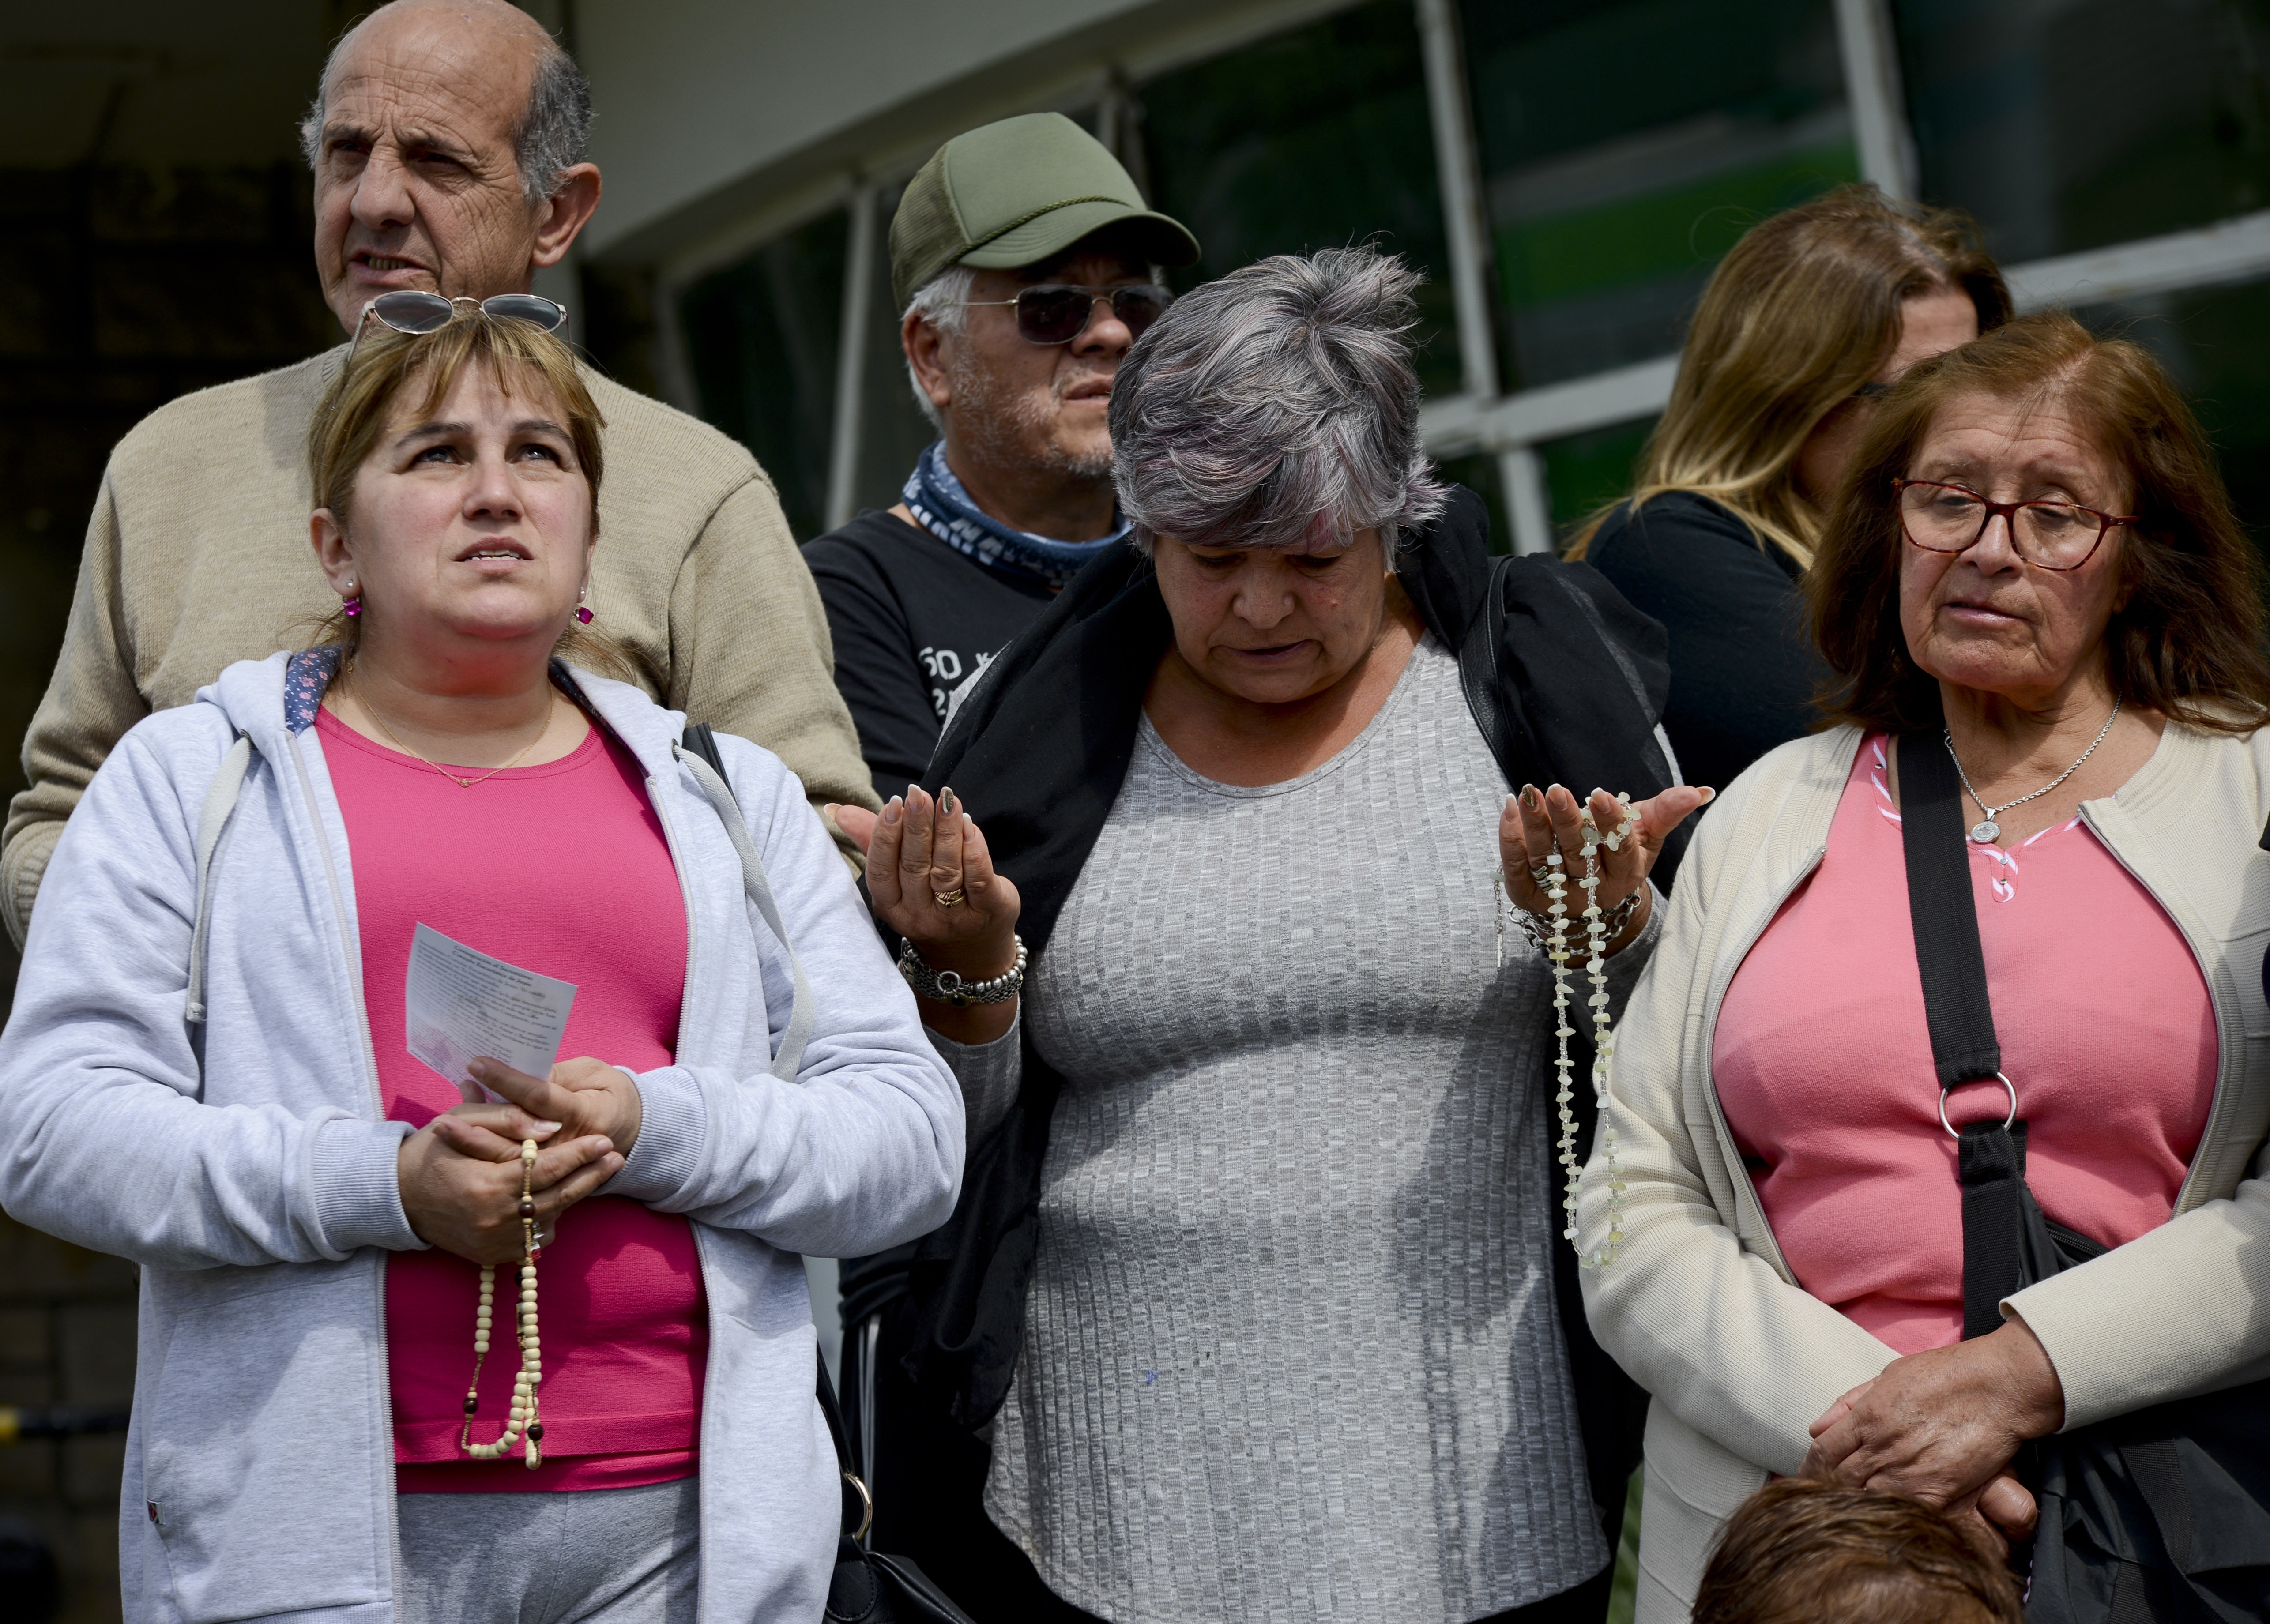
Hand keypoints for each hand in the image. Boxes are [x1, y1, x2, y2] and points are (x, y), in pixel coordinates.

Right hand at [397, 1108, 620, 1266]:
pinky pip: (533, 1240)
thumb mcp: (460, 1122)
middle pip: (557, 1198)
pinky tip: (564, 1198)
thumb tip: (551, 1126)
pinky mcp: (492, 1256)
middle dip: (591, 1176)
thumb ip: (507, 1120)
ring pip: (550, 1220)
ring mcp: (493, 1243)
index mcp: (486, 1187)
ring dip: (575, 1196)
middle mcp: (493, 1221)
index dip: (578, 1155)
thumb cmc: (432, 1152)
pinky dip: (549, 1219)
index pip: (545, 1170)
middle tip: (617, 1157)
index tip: (604, 1140)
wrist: (398, 1197)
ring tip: (600, 1172)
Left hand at [447, 1056, 642, 1163]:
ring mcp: (559, 1169)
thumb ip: (560, 1075)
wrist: (628, 1133)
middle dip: (477, 1130)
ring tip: (442, 1130)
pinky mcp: (548, 1182)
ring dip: (474, 1146)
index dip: (508, 1082)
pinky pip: (513, 1174)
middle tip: (442, 1120)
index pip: (540, 1098)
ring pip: (511, 1164)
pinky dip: (485, 1156)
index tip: (478, 1065)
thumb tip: (521, 1073)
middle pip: (517, 1143)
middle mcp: (569, 1146)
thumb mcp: (593, 1074)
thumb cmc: (608, 1094)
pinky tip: (461, 1138)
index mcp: (584, 1115)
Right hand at [833, 786, 1022, 1043]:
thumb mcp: (898, 880)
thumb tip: (838, 811)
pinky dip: (974, 849)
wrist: (971, 953)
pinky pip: (979, 878)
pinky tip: (969, 825)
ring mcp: (955, 917)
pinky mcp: (988, 912)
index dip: (886, 836)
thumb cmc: (929, 901)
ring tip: (947, 800)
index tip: (893, 804)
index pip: (882, 870)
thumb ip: (872, 842)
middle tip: (918, 795)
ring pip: (947, 869)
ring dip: (946, 831)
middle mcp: (921, 916)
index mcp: (892, 907)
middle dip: (916, 826)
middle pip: (915, 866)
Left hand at [1499, 783, 1712, 951]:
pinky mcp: (1526, 896)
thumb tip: (1700, 791)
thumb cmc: (1617, 855)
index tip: (1600, 794)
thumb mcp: (1645, 836)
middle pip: (1578, 854)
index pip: (1619, 849)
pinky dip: (1510, 839)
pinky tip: (1510, 809)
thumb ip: (1667, 812)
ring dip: (1535, 825)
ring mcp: (1556, 897)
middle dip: (1567, 820)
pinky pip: (1516, 868)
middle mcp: (1591, 892)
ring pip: (1546, 858)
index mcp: (1625, 875)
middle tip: (1557, 789)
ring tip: (1529, 793)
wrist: (1586, 899)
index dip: (1611, 823)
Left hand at [1805, 1377, 2039, 1554]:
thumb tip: (1816, 1426)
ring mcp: (1908, 1471)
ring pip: (1865, 1499)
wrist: (1999, 1386)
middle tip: (1823, 1500)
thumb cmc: (1947, 1374)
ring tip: (1850, 1512)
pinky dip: (1891, 1516)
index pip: (1822, 1451)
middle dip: (1828, 1490)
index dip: (1810, 1468)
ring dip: (1856, 1504)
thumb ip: (1850, 1402)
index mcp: (1867, 1416)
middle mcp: (1881, 1446)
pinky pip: (1903, 1512)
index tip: (1807, 1477)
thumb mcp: (1890, 1375)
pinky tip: (1886, 1518)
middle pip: (1838, 1479)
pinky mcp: (1937, 1491)